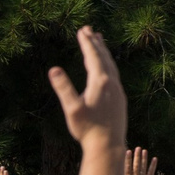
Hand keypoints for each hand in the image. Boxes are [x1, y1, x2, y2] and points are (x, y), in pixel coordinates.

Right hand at [47, 28, 126, 146]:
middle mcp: (112, 83)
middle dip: (95, 43)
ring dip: (104, 52)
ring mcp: (118, 90)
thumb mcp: (72, 109)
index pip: (93, 57)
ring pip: (111, 65)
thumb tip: (53, 69)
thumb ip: (63, 88)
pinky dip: (108, 65)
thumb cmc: (88, 128)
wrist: (108, 145)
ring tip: (99, 41)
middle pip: (104, 57)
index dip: (87, 43)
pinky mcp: (120, 98)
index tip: (82, 30)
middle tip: (89, 29)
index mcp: (101, 82)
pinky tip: (106, 68)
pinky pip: (114, 74)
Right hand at [125, 146, 159, 174]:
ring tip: (144, 150)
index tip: (128, 151)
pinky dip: (153, 164)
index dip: (128, 158)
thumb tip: (119, 169)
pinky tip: (154, 158)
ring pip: (144, 166)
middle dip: (137, 155)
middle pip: (136, 164)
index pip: (127, 166)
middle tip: (138, 148)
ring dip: (144, 157)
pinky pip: (151, 171)